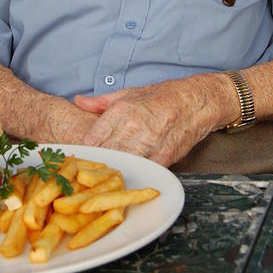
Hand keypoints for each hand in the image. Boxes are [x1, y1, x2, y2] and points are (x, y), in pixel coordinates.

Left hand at [74, 76, 231, 166]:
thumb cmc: (161, 96)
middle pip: (104, 154)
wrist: (196, 102)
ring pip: (121, 164)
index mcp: (122, 110)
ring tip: (101, 179)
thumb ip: (101, 101)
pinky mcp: (164, 157)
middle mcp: (134, 126)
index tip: (76, 159)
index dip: (82, 151)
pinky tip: (125, 178)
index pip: (92, 138)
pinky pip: (142, 170)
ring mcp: (149, 143)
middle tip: (83, 175)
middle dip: (94, 165)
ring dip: (111, 171)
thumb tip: (78, 101)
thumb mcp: (129, 93)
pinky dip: (133, 174)